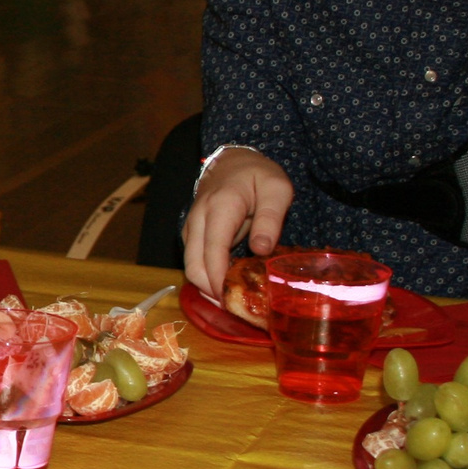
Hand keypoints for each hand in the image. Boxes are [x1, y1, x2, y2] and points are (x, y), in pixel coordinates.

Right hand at [181, 147, 292, 297]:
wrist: (233, 161)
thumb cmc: (257, 175)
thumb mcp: (276, 189)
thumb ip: (271, 217)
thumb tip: (260, 249)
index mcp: (220, 208)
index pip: (212, 252)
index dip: (218, 280)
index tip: (231, 300)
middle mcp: (198, 219)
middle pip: (193, 266)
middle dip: (210, 291)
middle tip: (236, 307)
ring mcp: (192, 227)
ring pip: (190, 266)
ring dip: (207, 286)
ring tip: (232, 299)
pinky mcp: (192, 234)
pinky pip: (194, 261)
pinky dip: (206, 276)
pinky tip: (225, 284)